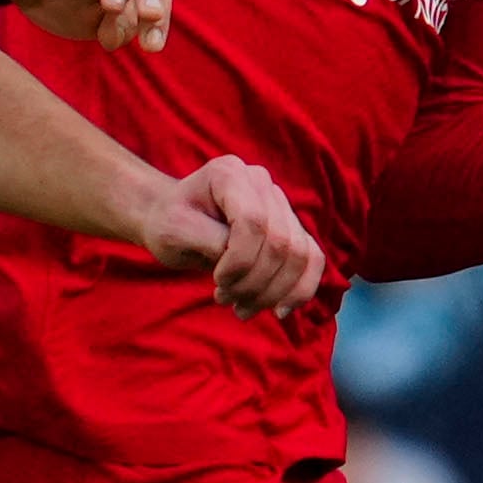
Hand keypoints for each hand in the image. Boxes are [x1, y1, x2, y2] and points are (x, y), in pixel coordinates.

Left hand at [143, 154, 323, 316]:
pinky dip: (299, 290)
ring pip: (300, 255)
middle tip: (225, 299)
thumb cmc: (169, 223)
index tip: (217, 281)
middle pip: (280, 242)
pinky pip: (313, 260)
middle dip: (255, 283)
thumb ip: (212, 241)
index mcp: (229, 173)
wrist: (172, 222)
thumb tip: (247, 262)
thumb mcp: (175, 231)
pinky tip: (278, 309)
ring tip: (242, 308)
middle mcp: (260, 182)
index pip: (253, 221)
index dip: (240, 261)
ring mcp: (279, 203)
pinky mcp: (291, 228)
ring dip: (274, 292)